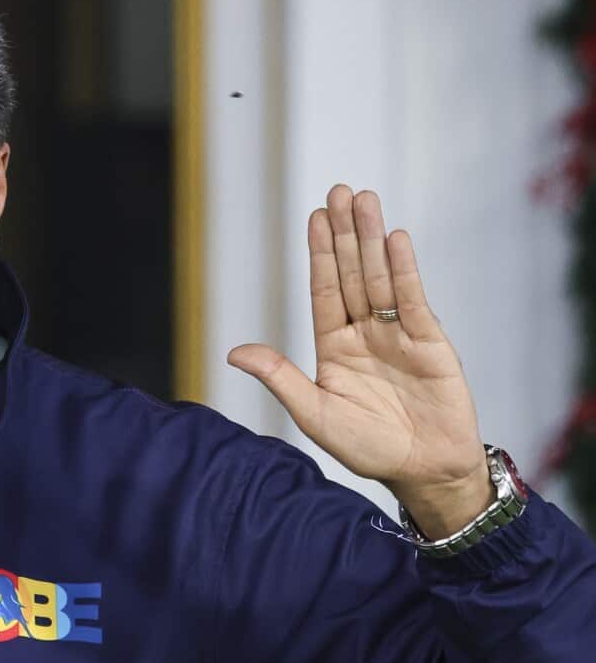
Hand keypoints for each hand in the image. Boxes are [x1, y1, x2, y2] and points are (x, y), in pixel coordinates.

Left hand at [227, 184, 492, 537]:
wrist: (424, 472)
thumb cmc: (368, 447)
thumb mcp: (314, 413)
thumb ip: (279, 377)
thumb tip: (233, 352)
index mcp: (334, 346)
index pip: (323, 289)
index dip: (319, 253)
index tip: (314, 217)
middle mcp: (364, 333)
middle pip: (351, 273)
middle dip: (344, 233)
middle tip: (338, 190)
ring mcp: (398, 334)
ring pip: (380, 277)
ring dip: (372, 239)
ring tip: (364, 199)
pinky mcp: (430, 342)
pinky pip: (413, 299)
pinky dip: (404, 269)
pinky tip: (394, 239)